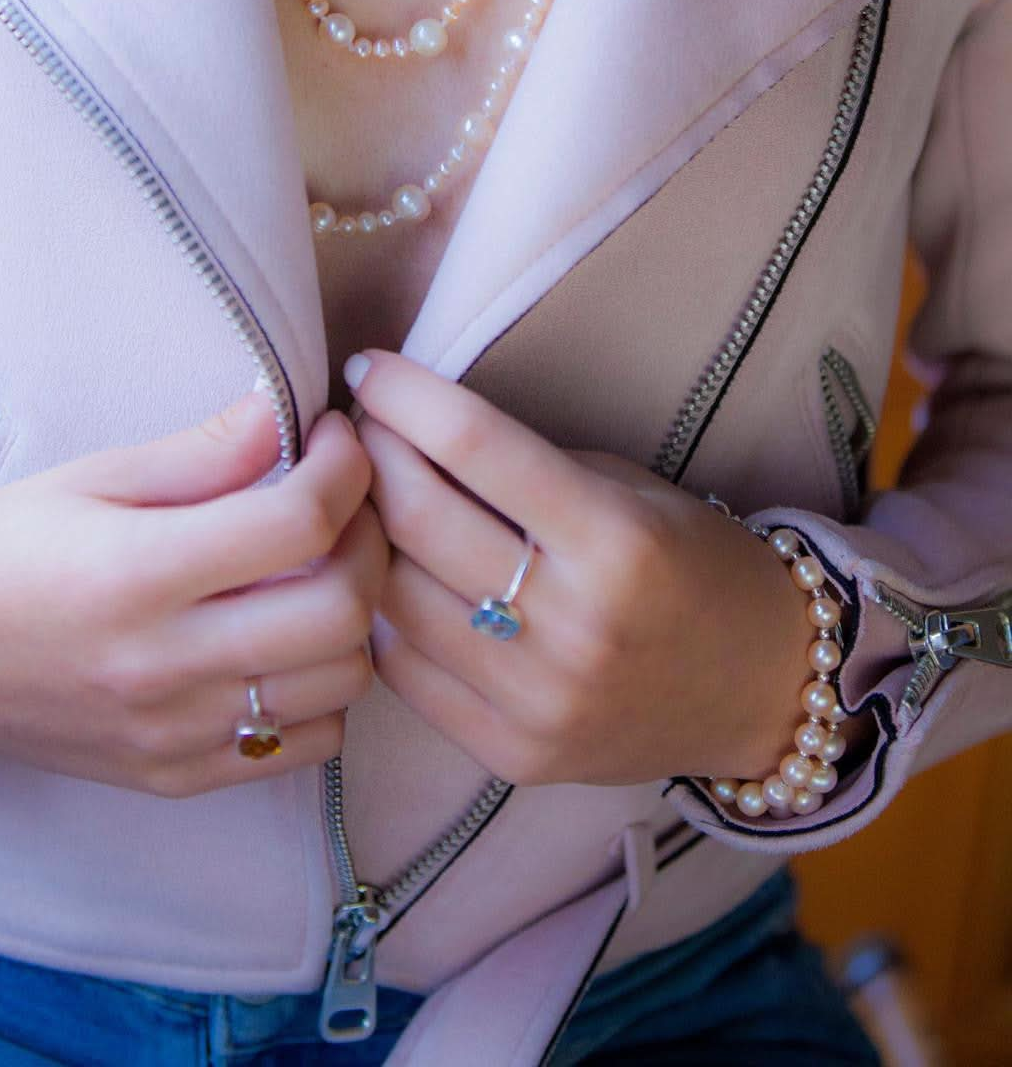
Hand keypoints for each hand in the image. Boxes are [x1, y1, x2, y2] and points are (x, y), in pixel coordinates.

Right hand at [0, 397, 386, 796]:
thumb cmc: (4, 555)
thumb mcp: (89, 480)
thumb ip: (201, 452)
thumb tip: (289, 418)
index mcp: (136, 574)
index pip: (298, 523)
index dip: (346, 470)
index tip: (339, 443)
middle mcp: (164, 665)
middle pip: (341, 610)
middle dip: (372, 542)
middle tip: (350, 508)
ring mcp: (177, 733)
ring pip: (343, 683)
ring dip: (357, 620)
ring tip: (325, 576)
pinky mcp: (181, 777)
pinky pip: (308, 745)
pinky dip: (326, 692)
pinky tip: (294, 650)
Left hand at [347, 350, 822, 786]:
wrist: (763, 689)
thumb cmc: (700, 568)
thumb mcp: (633, 492)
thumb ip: (529, 468)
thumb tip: (416, 434)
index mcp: (618, 543)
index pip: (475, 446)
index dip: (404, 395)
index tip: (369, 368)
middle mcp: (576, 627)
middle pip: (417, 521)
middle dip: (370, 459)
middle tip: (359, 433)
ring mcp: (541, 702)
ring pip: (394, 600)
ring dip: (363, 538)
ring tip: (365, 505)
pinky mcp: (517, 754)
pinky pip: (404, 673)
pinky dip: (382, 617)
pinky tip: (391, 582)